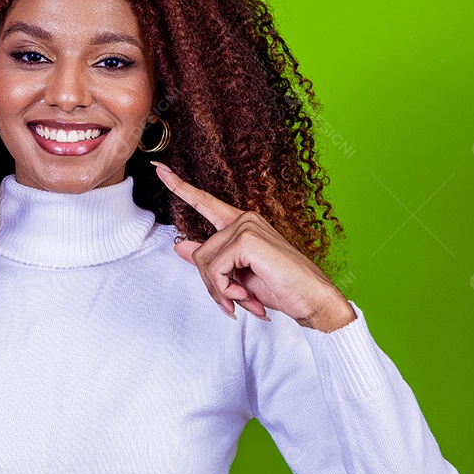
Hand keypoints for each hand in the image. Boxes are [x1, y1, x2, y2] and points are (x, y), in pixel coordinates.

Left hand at [151, 162, 354, 331]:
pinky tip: (244, 295)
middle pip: (199, 253)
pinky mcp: (246, 239)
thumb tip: (180, 247)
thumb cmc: (282, 288)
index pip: (205, 203)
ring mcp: (246, 226)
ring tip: (242, 301)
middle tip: (232, 303)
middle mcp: (243, 219)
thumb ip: (210, 261)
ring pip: (204, 262)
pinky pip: (214, 268)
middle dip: (212, 285)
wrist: (313, 301)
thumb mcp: (238, 276)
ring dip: (219, 290)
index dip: (180, 187)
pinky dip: (224, 288)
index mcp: (242, 224)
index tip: (159, 169)